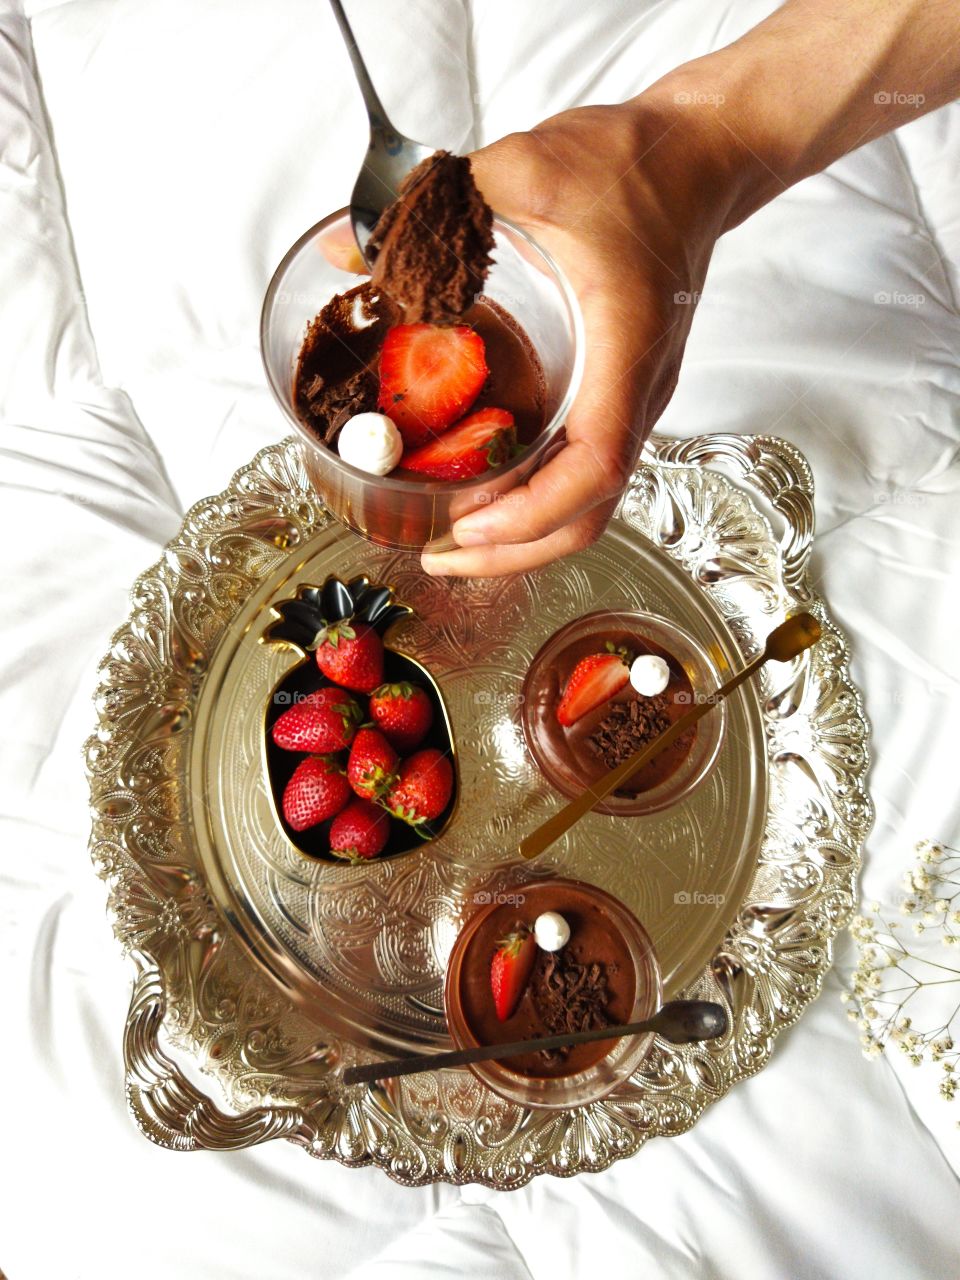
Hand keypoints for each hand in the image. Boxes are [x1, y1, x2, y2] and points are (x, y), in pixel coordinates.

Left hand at [421, 95, 734, 577]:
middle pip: (589, 510)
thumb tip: (342, 245)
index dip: (532, 511)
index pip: (595, 463)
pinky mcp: (621, 392)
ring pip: (588, 500)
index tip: (470, 527)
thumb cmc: (631, 166)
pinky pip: (582, 470)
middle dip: (515, 551)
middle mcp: (637, 389)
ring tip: (453, 539)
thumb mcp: (528, 167)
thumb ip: (435, 200)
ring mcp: (633, 397)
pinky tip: (484, 488)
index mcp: (625, 347)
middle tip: (440, 556)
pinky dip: (534, 498)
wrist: (696, 159)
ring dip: (523, 534)